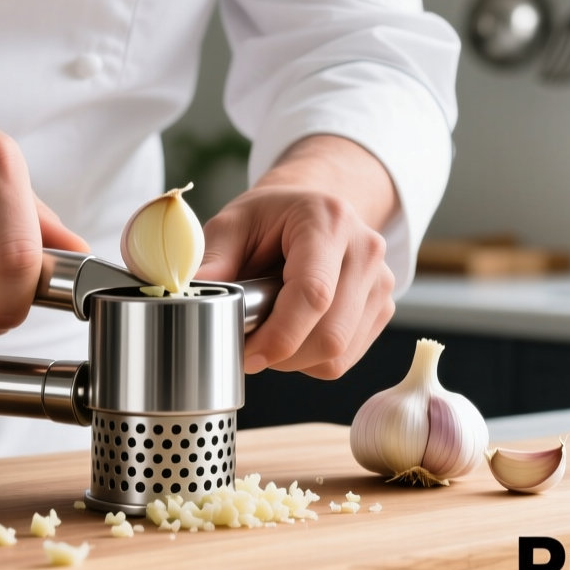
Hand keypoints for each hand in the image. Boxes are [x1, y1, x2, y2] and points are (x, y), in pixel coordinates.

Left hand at [193, 136, 398, 378]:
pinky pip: (345, 359)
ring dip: (295, 360)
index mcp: (329, 222)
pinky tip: (296, 331)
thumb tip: (188, 297)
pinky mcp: (382, 308)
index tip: (244, 352)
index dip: (278, 335)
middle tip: (248, 345)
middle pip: (330, 334)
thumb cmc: (271, 218)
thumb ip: (212, 259)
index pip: (314, 294)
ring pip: (338, 354)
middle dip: (281, 354)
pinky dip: (312, 360)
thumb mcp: (233, 223)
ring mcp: (381, 282)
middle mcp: (365, 250)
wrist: (311, 209)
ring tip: (271, 331)